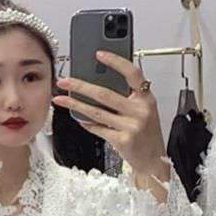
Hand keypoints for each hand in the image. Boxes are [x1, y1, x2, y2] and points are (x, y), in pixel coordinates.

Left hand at [52, 51, 168, 186]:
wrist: (153, 160)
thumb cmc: (146, 135)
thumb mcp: (143, 112)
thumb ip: (128, 98)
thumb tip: (98, 84)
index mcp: (146, 98)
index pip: (132, 73)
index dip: (115, 61)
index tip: (99, 54)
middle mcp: (140, 110)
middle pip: (105, 94)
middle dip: (81, 86)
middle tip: (65, 81)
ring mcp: (132, 126)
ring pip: (97, 112)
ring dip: (76, 105)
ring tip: (62, 100)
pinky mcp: (123, 140)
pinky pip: (99, 128)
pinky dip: (86, 123)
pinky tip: (78, 118)